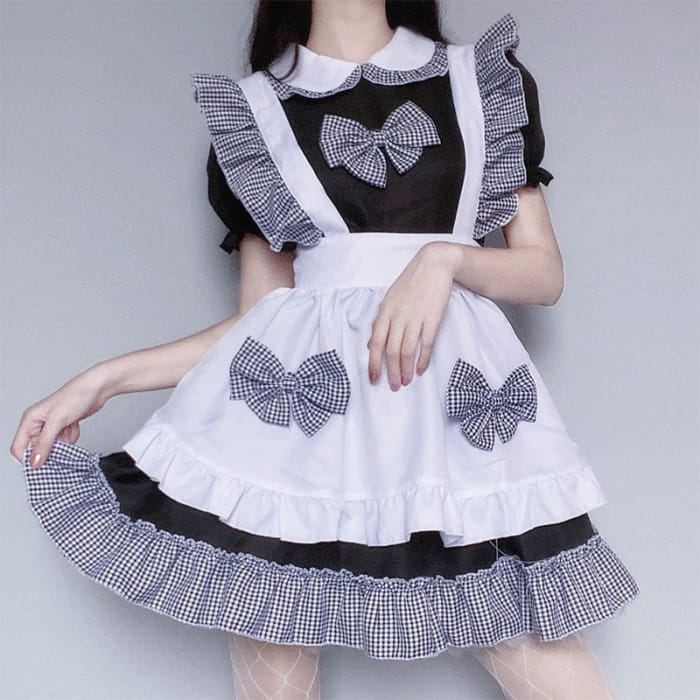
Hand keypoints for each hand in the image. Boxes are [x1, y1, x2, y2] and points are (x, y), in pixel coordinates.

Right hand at [10, 363, 112, 469]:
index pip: (19, 447)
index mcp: (30, 420)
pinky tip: (74, 426)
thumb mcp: (57, 421)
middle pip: (37, 449)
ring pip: (53, 446)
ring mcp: (52, 426)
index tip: (41, 466)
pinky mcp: (64, 427)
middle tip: (61, 448)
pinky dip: (71, 437)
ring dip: (63, 443)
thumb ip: (44, 443)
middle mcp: (39, 423)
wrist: (96, 389)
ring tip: (69, 429)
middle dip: (50, 450)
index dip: (27, 458)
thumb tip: (35, 462)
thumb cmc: (75, 396)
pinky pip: (65, 442)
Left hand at [367, 241, 460, 389]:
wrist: (435, 265)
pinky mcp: (432, 319)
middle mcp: (398, 317)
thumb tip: (370, 343)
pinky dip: (422, 359)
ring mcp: (415, 318)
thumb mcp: (389, 299)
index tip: (373, 378)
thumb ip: (380, 321)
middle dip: (391, 372)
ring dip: (406, 369)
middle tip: (393, 386)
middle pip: (391, 351)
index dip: (373, 363)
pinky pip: (425, 344)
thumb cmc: (411, 282)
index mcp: (385, 312)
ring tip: (406, 382)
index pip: (375, 343)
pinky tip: (421, 370)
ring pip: (407, 351)